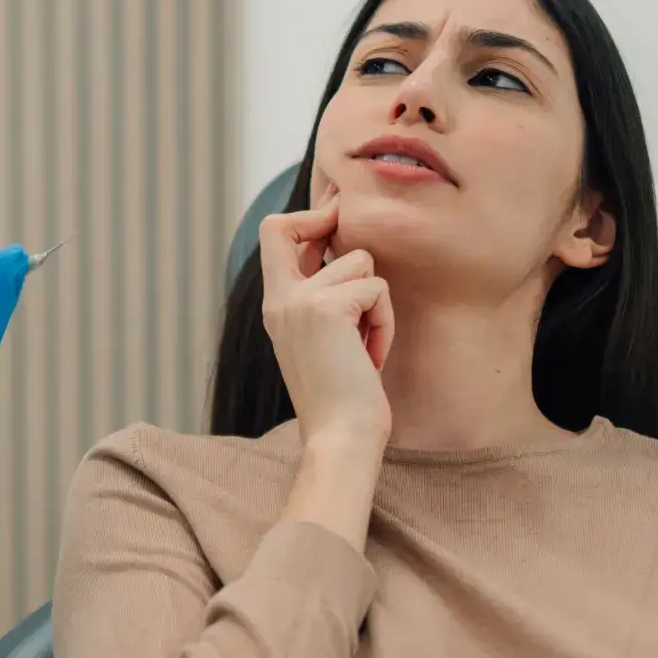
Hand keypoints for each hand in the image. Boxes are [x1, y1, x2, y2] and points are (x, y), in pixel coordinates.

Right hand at [259, 194, 394, 452]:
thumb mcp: (324, 339)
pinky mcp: (327, 309)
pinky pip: (376, 289)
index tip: (335, 224)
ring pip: (359, 261)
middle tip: (350, 246)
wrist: (340, 438)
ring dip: (375, 302)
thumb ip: (325, 298)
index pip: (272, 232)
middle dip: (326, 221)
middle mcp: (279, 299)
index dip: (306, 218)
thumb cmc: (342, 398)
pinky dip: (384, 322)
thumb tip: (350, 255)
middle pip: (286, 224)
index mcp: (275, 306)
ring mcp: (299, 301)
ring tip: (365, 342)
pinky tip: (371, 356)